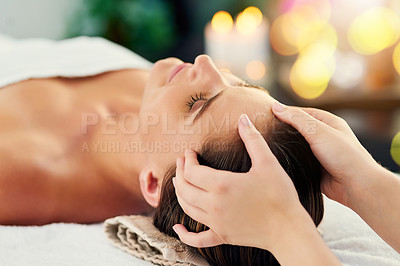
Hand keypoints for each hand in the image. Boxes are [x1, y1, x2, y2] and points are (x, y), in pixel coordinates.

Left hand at [172, 114, 313, 251]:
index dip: (188, 160)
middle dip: (180, 173)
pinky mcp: (222, 236)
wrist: (289, 229)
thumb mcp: (268, 163)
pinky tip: (177, 229)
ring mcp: (216, 222)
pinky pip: (198, 238)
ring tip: (179, 182)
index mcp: (222, 185)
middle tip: (182, 162)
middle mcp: (213, 205)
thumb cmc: (280, 195)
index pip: (192, 171)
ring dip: (179, 193)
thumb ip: (252, 139)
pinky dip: (185, 234)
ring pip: (187, 208)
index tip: (189, 152)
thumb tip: (243, 118)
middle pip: (185, 188)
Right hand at [271, 102, 378, 207]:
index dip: (283, 113)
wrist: (356, 186)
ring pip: (295, 146)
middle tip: (262, 131)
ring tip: (266, 146)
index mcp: (327, 122)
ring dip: (284, 147)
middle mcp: (323, 136)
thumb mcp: (319, 132)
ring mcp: (318, 152)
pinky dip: (288, 161)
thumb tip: (276, 107)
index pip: (300, 112)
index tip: (265, 115)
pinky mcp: (314, 168)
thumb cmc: (344, 156)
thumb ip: (297, 119)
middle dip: (281, 130)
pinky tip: (277, 161)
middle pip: (296, 129)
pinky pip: (297, 161)